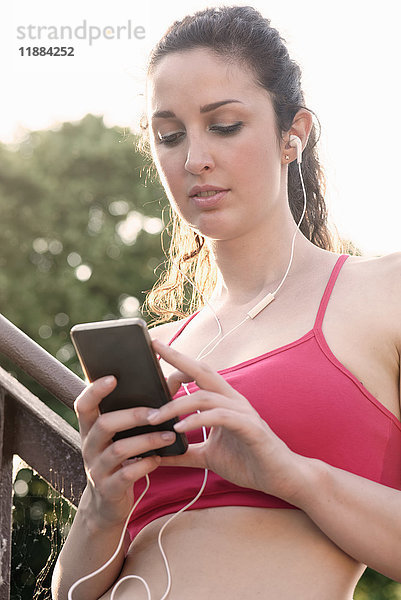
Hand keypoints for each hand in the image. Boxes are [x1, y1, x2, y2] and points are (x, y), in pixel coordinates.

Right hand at [74, 376, 176, 526]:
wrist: (107, 504)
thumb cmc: (122, 459)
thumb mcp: (122, 435)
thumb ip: (142, 409)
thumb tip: (174, 378)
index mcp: (91, 429)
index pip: (83, 405)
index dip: (94, 390)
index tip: (113, 377)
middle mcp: (89, 446)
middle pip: (104, 424)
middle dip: (132, 416)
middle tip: (157, 413)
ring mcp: (97, 469)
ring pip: (118, 449)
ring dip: (146, 440)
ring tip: (169, 436)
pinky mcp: (109, 489)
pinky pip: (127, 474)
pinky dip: (145, 465)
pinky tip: (158, 459)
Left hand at [150, 340, 303, 500]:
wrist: (282, 478)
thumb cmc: (249, 462)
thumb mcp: (208, 457)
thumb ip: (185, 452)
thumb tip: (158, 453)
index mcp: (224, 401)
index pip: (198, 373)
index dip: (177, 366)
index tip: (153, 367)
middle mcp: (233, 400)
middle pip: (202, 370)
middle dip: (177, 357)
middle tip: (154, 346)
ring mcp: (243, 412)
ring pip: (205, 396)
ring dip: (177, 404)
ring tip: (155, 418)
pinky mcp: (250, 428)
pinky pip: (220, 417)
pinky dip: (197, 421)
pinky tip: (179, 429)